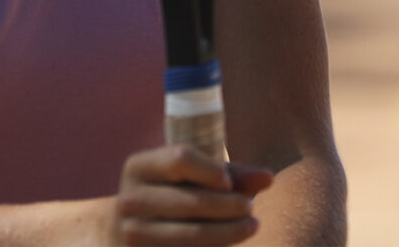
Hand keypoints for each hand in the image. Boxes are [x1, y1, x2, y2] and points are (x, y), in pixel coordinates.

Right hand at [109, 145, 272, 245]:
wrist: (129, 234)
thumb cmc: (167, 197)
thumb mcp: (186, 179)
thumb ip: (226, 175)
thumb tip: (268, 177)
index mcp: (137, 166)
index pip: (180, 159)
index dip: (210, 169)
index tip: (229, 181)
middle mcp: (129, 198)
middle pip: (190, 200)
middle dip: (228, 206)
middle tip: (251, 209)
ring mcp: (133, 233)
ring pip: (192, 234)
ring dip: (228, 232)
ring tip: (251, 225)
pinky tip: (229, 243)